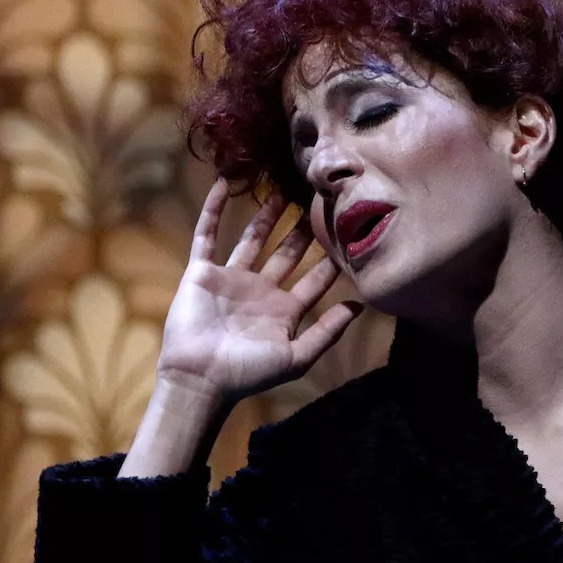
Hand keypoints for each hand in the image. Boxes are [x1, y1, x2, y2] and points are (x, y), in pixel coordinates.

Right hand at [153, 178, 363, 404]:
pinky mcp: (202, 272)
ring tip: (282, 191)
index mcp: (284, 311)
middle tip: (319, 202)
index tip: (348, 233)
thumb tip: (362, 305)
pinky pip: (207, 234)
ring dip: (266, 216)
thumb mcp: (298, 356)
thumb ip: (329, 331)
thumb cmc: (249, 372)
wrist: (200, 378)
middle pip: (286, 253)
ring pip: (251, 239)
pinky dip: (213, 210)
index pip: (315, 279)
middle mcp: (260, 291)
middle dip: (302, 231)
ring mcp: (231, 279)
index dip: (331, 259)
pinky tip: (222, 184)